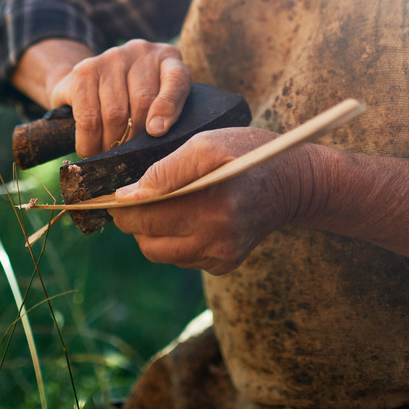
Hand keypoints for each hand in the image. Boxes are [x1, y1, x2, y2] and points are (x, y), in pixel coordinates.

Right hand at [47, 39, 190, 156]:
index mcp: (168, 58)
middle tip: (128, 156)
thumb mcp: (159, 102)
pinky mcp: (84, 69)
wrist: (88, 81)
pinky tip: (90, 149)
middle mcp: (142, 51)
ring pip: (115, 112)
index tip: (156, 132)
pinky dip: (89, 140)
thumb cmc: (134, 100)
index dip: (168, 106)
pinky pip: (88, 115)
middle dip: (135, 138)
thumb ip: (167, 113)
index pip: (177, 80)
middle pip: (143, 102)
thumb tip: (156, 134)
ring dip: (111, 143)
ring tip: (109, 155)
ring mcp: (112, 57)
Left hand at [109, 126, 312, 274]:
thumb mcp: (207, 144)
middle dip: (135, 218)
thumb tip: (127, 195)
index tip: (115, 192)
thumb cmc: (248, 152)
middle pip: (147, 240)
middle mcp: (218, 240)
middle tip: (138, 195)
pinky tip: (189, 215)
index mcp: (213, 207)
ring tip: (166, 202)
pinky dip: (175, 238)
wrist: (293, 182)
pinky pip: (181, 256)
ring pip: (159, 252)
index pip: (144, 218)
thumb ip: (164, 170)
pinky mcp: (225, 264)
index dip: (122, 206)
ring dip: (153, 230)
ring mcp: (222, 257)